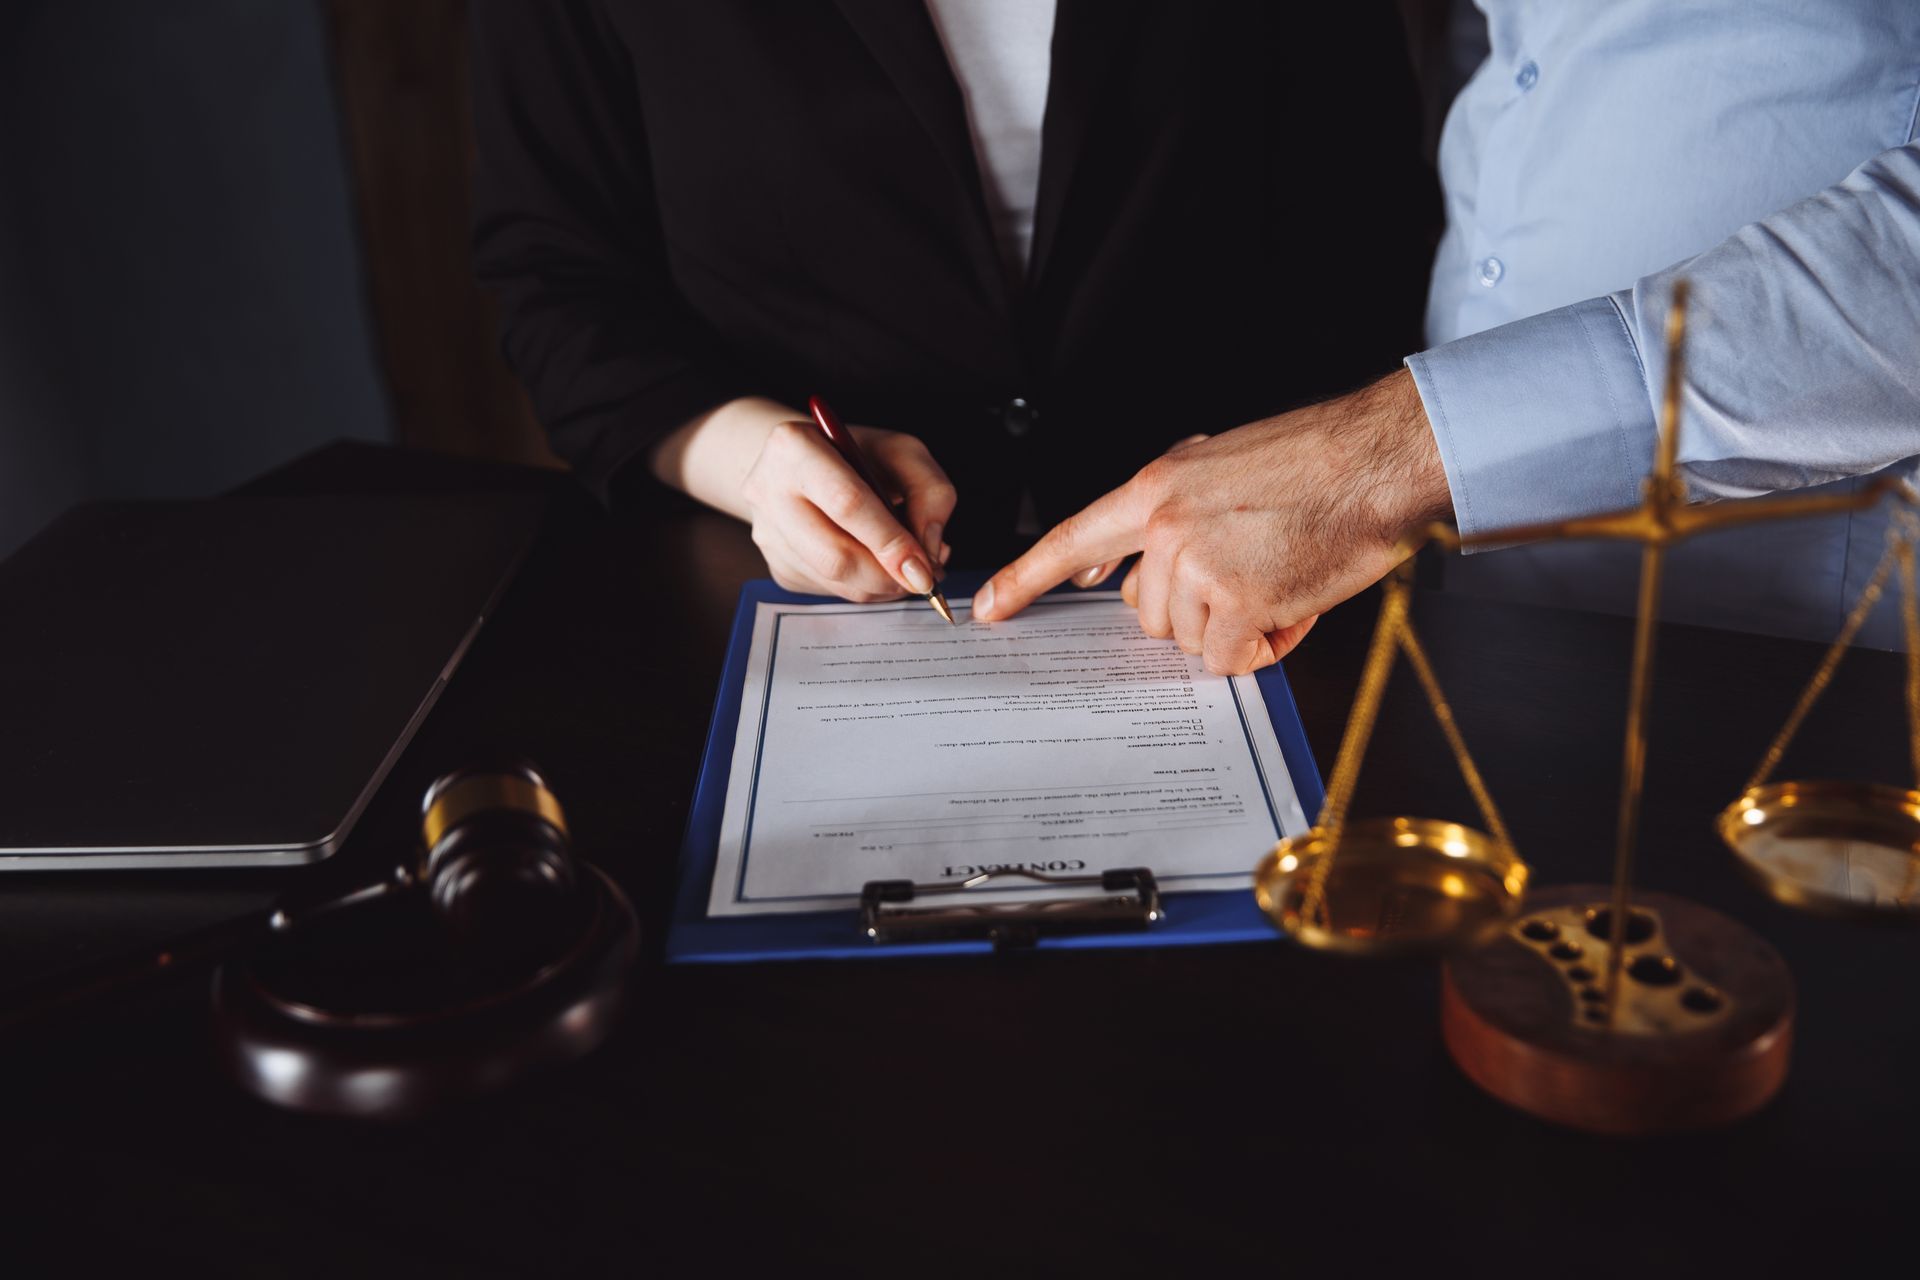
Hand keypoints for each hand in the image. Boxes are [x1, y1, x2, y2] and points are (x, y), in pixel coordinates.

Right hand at [651, 397, 955, 601]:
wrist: (805, 465)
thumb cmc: (857, 454)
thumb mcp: (903, 451)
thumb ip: (930, 492)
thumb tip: (929, 552)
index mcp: (794, 446)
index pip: (847, 503)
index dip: (890, 542)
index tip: (924, 570)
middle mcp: (769, 490)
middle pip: (835, 556)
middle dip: (887, 577)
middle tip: (922, 577)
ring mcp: (767, 533)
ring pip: (834, 581)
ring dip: (880, 586)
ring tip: (905, 566)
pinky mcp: (777, 565)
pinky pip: (828, 591)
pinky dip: (864, 586)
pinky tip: (875, 562)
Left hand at [971, 369, 1450, 673]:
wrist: (1376, 459)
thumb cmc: (1313, 464)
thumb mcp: (1217, 467)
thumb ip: (1165, 514)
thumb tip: (1117, 571)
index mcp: (1154, 488)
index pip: (1072, 540)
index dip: (1026, 579)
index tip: (990, 609)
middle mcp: (1166, 526)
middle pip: (1147, 615)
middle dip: (1196, 613)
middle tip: (1250, 579)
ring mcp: (1199, 563)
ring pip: (1189, 640)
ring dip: (1235, 629)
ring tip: (1279, 585)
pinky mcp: (1239, 599)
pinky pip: (1228, 658)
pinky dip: (1263, 648)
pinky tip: (1291, 609)